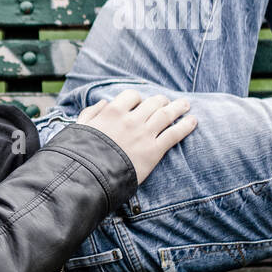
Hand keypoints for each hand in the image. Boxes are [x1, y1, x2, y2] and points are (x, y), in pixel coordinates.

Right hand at [74, 89, 196, 184]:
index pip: (131, 96)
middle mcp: (131, 120)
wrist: (88, 176)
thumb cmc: (80, 153)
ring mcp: (144, 134)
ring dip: (178, 108)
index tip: (140, 103)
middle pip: (153, 103)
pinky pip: (174, 134)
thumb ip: (90, 113)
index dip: (137, 98)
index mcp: (112, 112)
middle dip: (162, 101)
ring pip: (166, 114)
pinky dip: (186, 126)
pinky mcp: (153, 151)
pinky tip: (193, 121)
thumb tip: (104, 102)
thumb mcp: (79, 128)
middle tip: (168, 103)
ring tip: (185, 105)